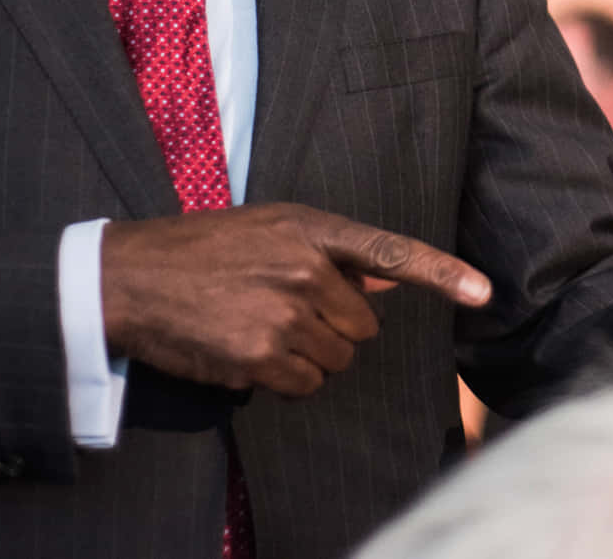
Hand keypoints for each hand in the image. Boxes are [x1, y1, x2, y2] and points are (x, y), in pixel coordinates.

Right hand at [100, 203, 490, 395]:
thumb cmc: (201, 251)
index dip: (442, 273)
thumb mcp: (268, 230)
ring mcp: (284, 313)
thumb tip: (387, 283)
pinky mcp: (261, 354)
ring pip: (336, 358)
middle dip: (333, 329)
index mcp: (309, 228)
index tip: (483, 292)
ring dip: (307, 356)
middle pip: (363, 326)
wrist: (130, 277)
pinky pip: (305, 383)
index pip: (390, 252)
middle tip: (283, 313)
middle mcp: (304, 268)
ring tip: (258, 328)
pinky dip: (284, 379)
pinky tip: (248, 353)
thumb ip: (330, 256)